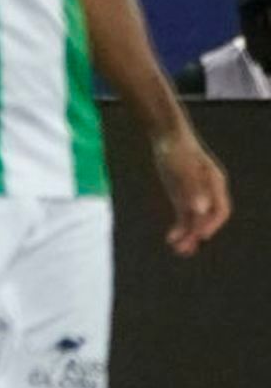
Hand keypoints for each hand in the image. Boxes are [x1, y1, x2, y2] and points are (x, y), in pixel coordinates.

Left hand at [153, 129, 229, 257]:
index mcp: (215, 183)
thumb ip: (191, 188)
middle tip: (184, 249)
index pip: (220, 210)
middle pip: (207, 218)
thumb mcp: (182, 168)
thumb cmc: (176, 150)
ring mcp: (196, 195)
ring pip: (195, 220)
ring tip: (177, 250)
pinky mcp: (183, 197)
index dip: (212, 224)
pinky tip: (171, 239)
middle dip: (197, 234)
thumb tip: (200, 210)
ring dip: (188, 236)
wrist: (167, 138)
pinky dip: (179, 229)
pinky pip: (184, 217)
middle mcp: (208, 191)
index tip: (201, 235)